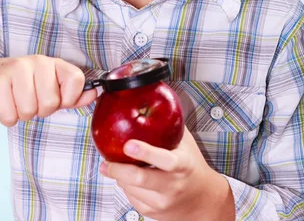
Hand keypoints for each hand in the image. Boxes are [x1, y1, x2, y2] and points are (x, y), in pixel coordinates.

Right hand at [0, 55, 96, 125]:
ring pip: (29, 111)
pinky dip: (7, 117)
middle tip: (29, 99)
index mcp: (53, 63)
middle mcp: (37, 61)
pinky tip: (4, 103)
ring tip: (15, 100)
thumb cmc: (20, 85)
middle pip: (50, 103)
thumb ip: (72, 95)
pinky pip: (10, 116)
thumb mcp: (48, 87)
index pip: (76, 80)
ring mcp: (16, 68)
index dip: (68, 98)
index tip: (58, 99)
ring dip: (21, 114)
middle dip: (39, 110)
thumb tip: (95, 94)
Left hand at [99, 127, 234, 220]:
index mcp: (182, 165)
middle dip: (119, 169)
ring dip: (119, 176)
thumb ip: (167, 125)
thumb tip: (146, 99)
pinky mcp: (152, 212)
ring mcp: (162, 202)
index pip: (163, 159)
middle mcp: (172, 185)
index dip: (145, 152)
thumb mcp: (184, 142)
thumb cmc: (191, 165)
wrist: (202, 201)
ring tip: (113, 164)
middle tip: (106, 161)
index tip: (128, 144)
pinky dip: (124, 185)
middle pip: (140, 179)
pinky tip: (125, 176)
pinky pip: (131, 197)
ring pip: (131, 189)